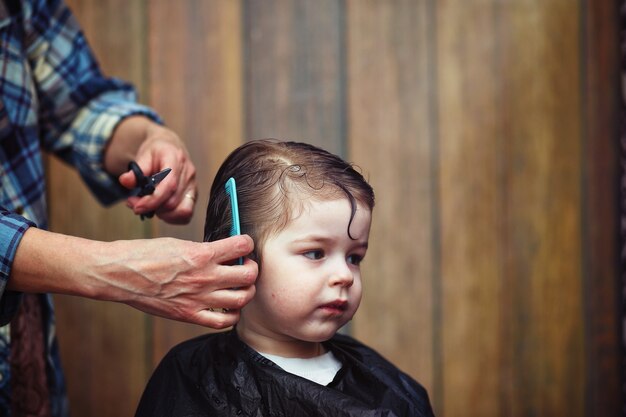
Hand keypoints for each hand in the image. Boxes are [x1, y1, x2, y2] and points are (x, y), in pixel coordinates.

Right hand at [97, 235, 256, 327]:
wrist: (118, 274)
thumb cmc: (143, 254)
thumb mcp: (178, 243)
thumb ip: (203, 250)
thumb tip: (223, 253)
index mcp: (201, 254)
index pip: (242, 246)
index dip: (247, 244)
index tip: (243, 245)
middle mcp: (204, 277)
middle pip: (248, 275)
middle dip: (252, 269)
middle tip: (245, 266)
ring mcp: (198, 298)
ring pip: (241, 299)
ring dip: (245, 291)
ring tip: (239, 287)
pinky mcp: (189, 315)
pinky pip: (223, 321)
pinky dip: (232, 315)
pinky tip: (228, 307)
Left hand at [118, 122, 196, 223]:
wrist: (170, 146)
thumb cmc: (156, 151)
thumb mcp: (143, 155)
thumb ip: (135, 169)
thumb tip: (125, 181)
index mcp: (176, 159)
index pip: (169, 185)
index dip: (153, 200)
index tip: (137, 207)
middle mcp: (188, 173)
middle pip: (172, 201)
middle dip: (151, 207)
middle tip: (135, 204)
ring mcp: (193, 185)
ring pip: (181, 211)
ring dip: (162, 214)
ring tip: (149, 206)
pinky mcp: (193, 195)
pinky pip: (186, 214)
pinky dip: (172, 217)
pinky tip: (161, 210)